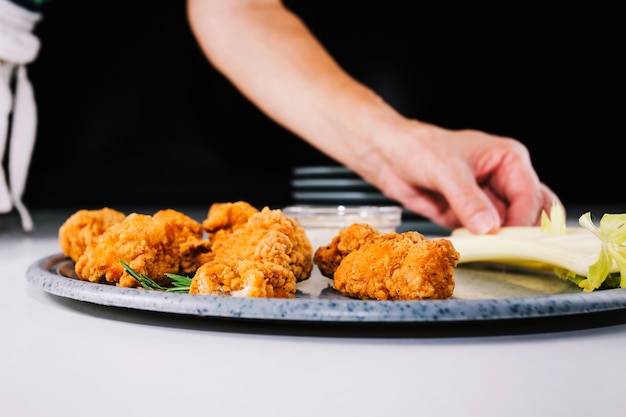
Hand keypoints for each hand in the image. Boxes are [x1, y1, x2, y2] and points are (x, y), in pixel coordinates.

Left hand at [350, 119, 560, 233]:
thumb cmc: (418, 148)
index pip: (530, 195)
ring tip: (493, 253)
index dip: (523, 220)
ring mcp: (487, 200)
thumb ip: (468, 200)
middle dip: (523, 232)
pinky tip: (475, 250)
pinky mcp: (470, 216)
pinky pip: (484, 236)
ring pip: (509, 227)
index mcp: (508, 158)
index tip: (513, 242)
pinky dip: (483, 245)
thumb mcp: (445, 171)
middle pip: (530, 212)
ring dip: (502, 241)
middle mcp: (503, 179)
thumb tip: (488, 227)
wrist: (389, 156)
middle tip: (513, 251)